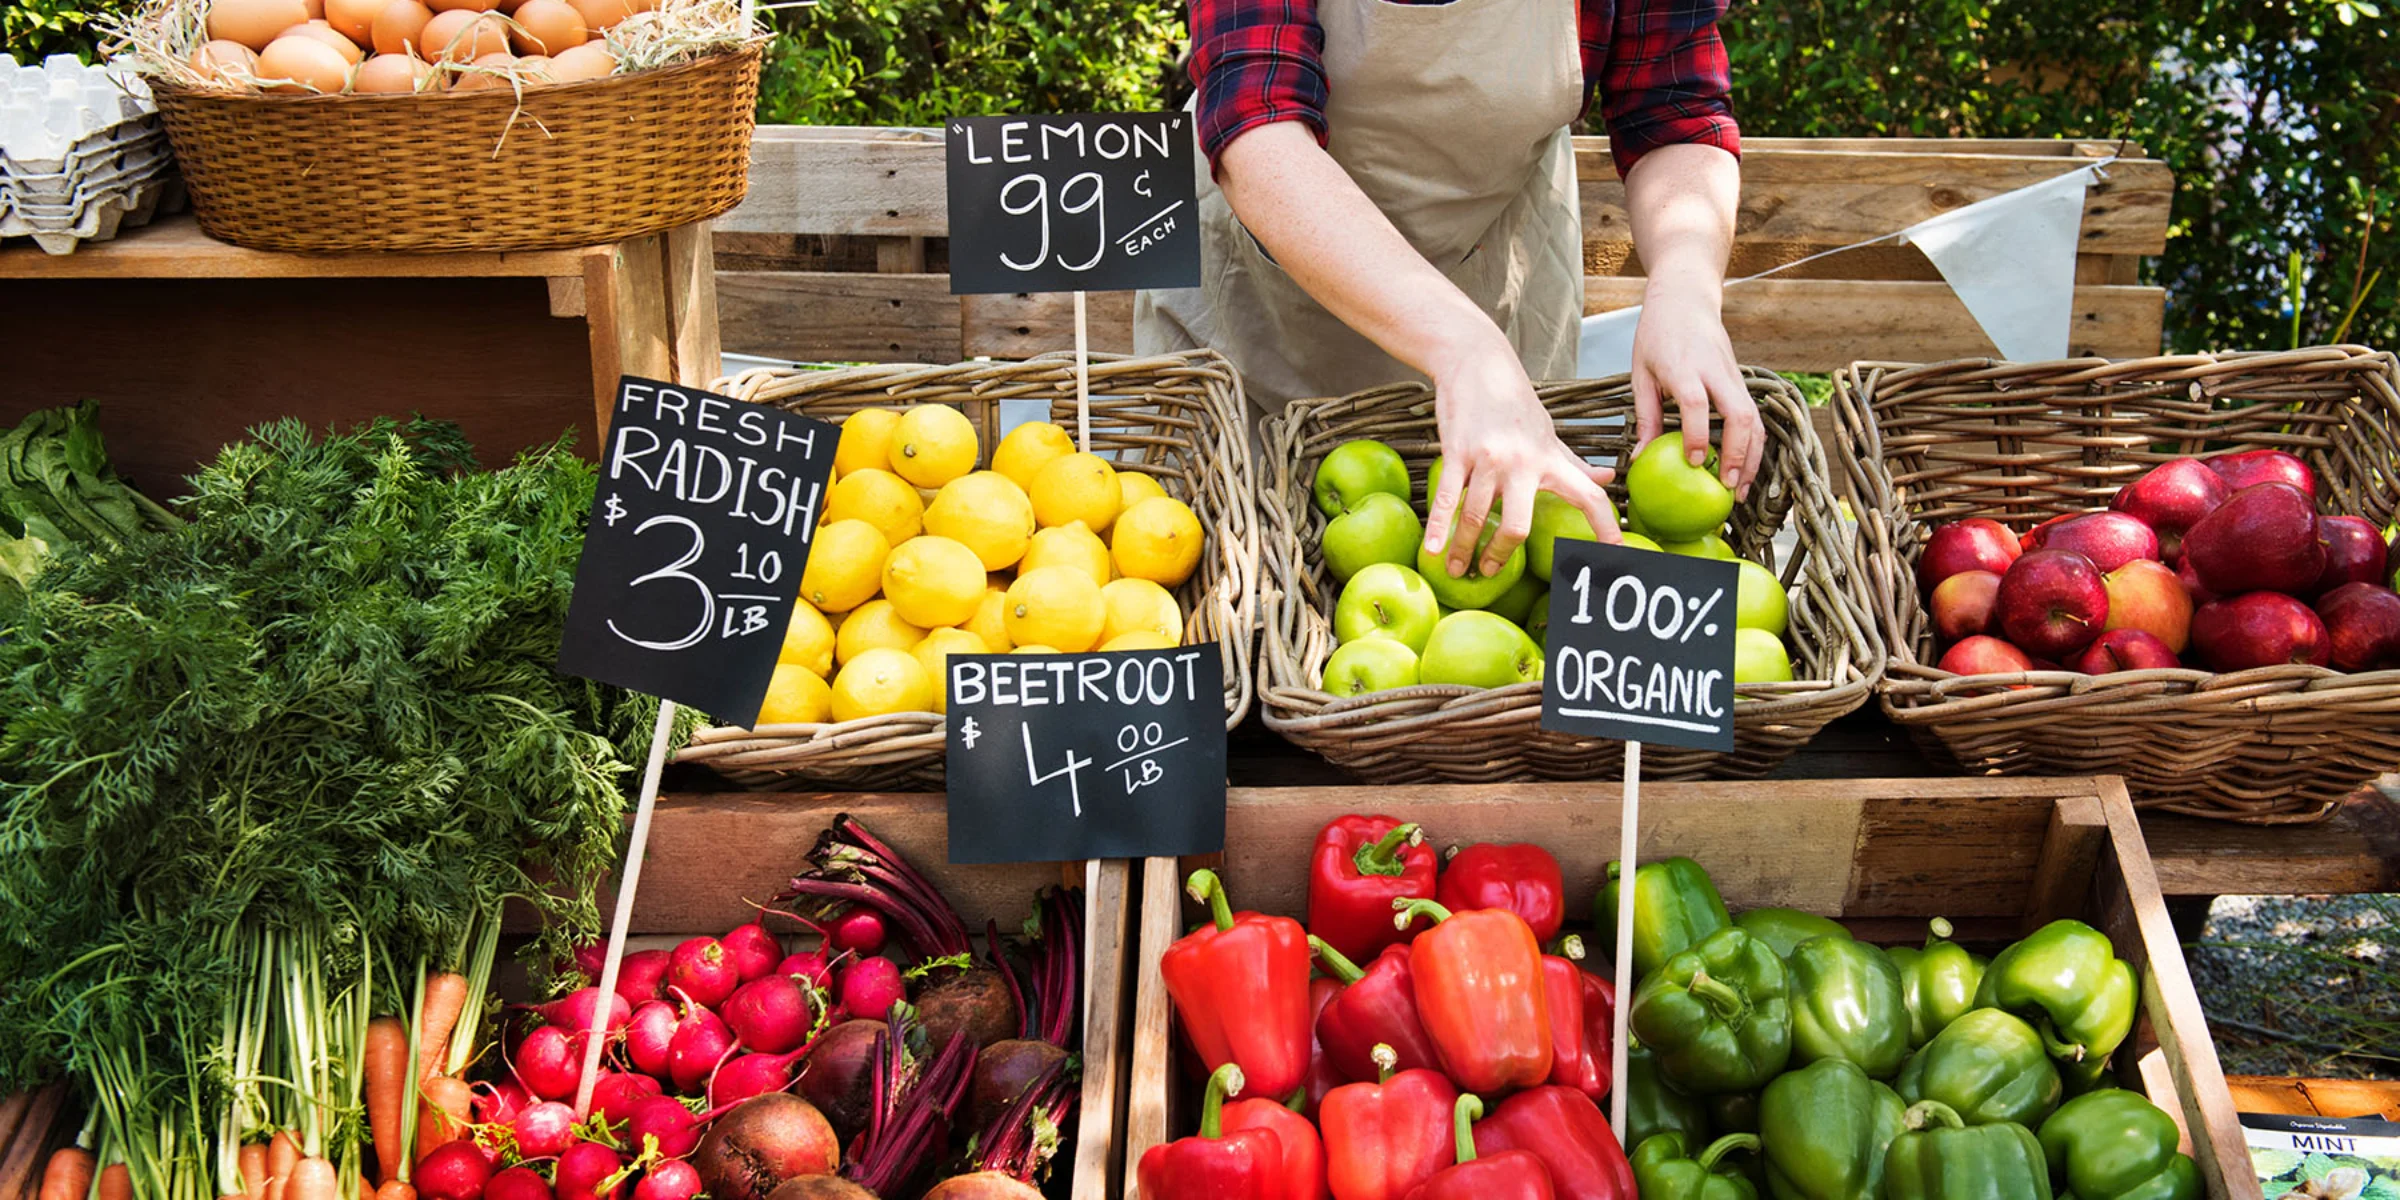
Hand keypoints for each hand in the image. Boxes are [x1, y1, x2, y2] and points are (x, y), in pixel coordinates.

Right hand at [1422, 339, 1622, 577]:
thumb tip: (1609, 477)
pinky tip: (1433, 552)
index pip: (1588, 495)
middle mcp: (1522, 462)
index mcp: (1549, 459)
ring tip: (1457, 570)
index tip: (1615, 555)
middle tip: (1490, 571)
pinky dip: (1439, 529)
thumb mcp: (1549, 432)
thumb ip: (1575, 462)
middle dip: (1501, 554)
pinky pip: (1447, 499)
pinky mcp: (1457, 452)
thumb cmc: (1514, 403)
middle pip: (1517, 524)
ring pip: (1476, 517)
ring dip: (1464, 550)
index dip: (1604, 527)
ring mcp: (1488, 458)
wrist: (1476, 363)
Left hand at [1629, 281, 1761, 499]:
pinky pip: (1755, 417)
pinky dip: (1753, 445)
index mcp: (1683, 367)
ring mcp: (1733, 376)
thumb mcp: (1641, 372)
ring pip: (1754, 418)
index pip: (1696, 403)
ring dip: (1751, 456)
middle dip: (1736, 453)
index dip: (1697, 434)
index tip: (1693, 461)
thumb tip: (1639, 458)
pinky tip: (1744, 469)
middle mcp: (1714, 372)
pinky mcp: (1742, 382)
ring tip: (1739, 489)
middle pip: (1737, 413)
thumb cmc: (1657, 335)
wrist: (1685, 299)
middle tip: (1726, 487)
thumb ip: (1645, 416)